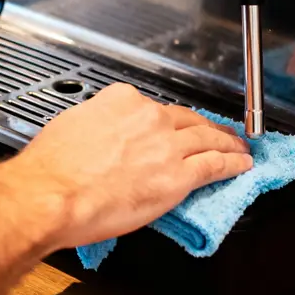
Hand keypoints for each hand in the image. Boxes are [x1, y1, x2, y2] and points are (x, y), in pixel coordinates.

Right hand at [1, 84, 252, 249]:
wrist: (52, 194)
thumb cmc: (52, 168)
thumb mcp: (70, 126)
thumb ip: (95, 126)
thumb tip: (100, 137)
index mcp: (121, 100)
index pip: (152, 106)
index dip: (164, 121)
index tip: (165, 129)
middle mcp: (149, 117)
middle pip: (186, 119)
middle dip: (203, 127)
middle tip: (214, 133)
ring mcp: (166, 146)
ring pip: (207, 139)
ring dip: (227, 142)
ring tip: (238, 147)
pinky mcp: (178, 177)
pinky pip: (215, 166)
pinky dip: (233, 163)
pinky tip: (242, 164)